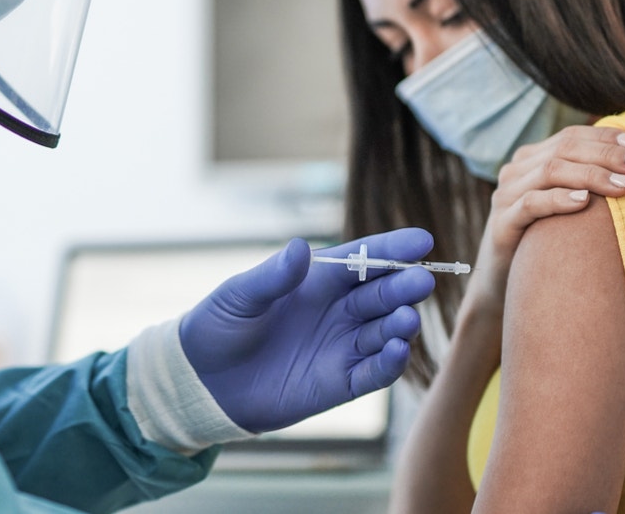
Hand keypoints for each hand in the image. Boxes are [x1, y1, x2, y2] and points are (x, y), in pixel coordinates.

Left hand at [179, 228, 435, 432]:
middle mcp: (338, 310)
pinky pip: (374, 373)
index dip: (393, 249)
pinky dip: (389, 363)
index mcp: (317, 279)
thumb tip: (300, 248)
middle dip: (404, 287)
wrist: (201, 383)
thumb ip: (272, 277)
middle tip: (422, 282)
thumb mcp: (239, 297)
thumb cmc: (218, 327)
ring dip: (401, 325)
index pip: (363, 259)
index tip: (422, 241)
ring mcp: (342, 346)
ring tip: (407, 319)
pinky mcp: (340, 383)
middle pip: (381, 294)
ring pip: (384, 332)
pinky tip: (398, 351)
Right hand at [464, 126, 624, 320]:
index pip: (570, 136)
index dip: (603, 137)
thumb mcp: (567, 205)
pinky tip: (584, 202)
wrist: (507, 282)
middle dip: (605, 155)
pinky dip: (559, 199)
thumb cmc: (547, 240)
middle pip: (564, 149)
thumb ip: (587, 182)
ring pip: (550, 171)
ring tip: (622, 185)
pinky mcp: (501, 223)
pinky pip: (531, 203)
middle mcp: (516, 171)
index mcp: (531, 159)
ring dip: (591, 175)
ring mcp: (506, 196)